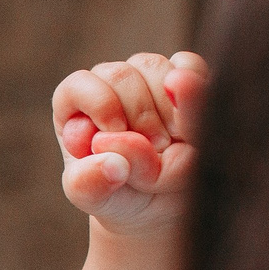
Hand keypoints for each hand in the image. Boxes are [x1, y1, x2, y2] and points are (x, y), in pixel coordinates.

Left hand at [53, 50, 208, 234]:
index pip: (79, 84)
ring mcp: (147, 76)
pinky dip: (194, 93)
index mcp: (74, 104)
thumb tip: (108, 158)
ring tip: (171, 147)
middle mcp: (108, 83)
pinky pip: (190, 65)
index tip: (119, 135)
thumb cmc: (119, 194)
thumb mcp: (97, 198)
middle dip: (141, 117)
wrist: (160, 203)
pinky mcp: (183, 74)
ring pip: (157, 68)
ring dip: (169, 111)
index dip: (100, 106)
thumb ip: (91, 182)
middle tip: (154, 152)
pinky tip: (191, 127)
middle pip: (121, 75)